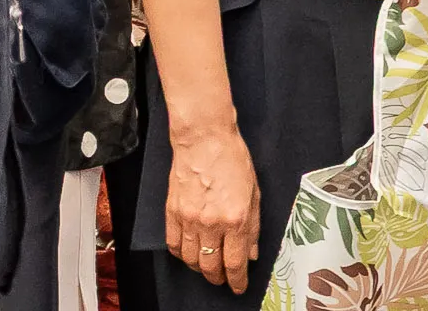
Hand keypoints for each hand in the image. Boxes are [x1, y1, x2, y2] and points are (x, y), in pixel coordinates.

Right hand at [163, 122, 259, 292]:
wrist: (204, 140)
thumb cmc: (233, 159)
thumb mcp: (254, 192)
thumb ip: (254, 225)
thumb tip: (252, 251)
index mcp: (236, 218)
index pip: (235, 261)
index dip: (237, 280)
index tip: (239, 287)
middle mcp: (211, 223)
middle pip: (211, 266)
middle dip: (219, 278)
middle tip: (224, 280)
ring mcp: (188, 220)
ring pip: (191, 259)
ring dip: (201, 269)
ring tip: (209, 269)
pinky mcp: (172, 214)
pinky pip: (174, 245)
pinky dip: (182, 255)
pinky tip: (190, 254)